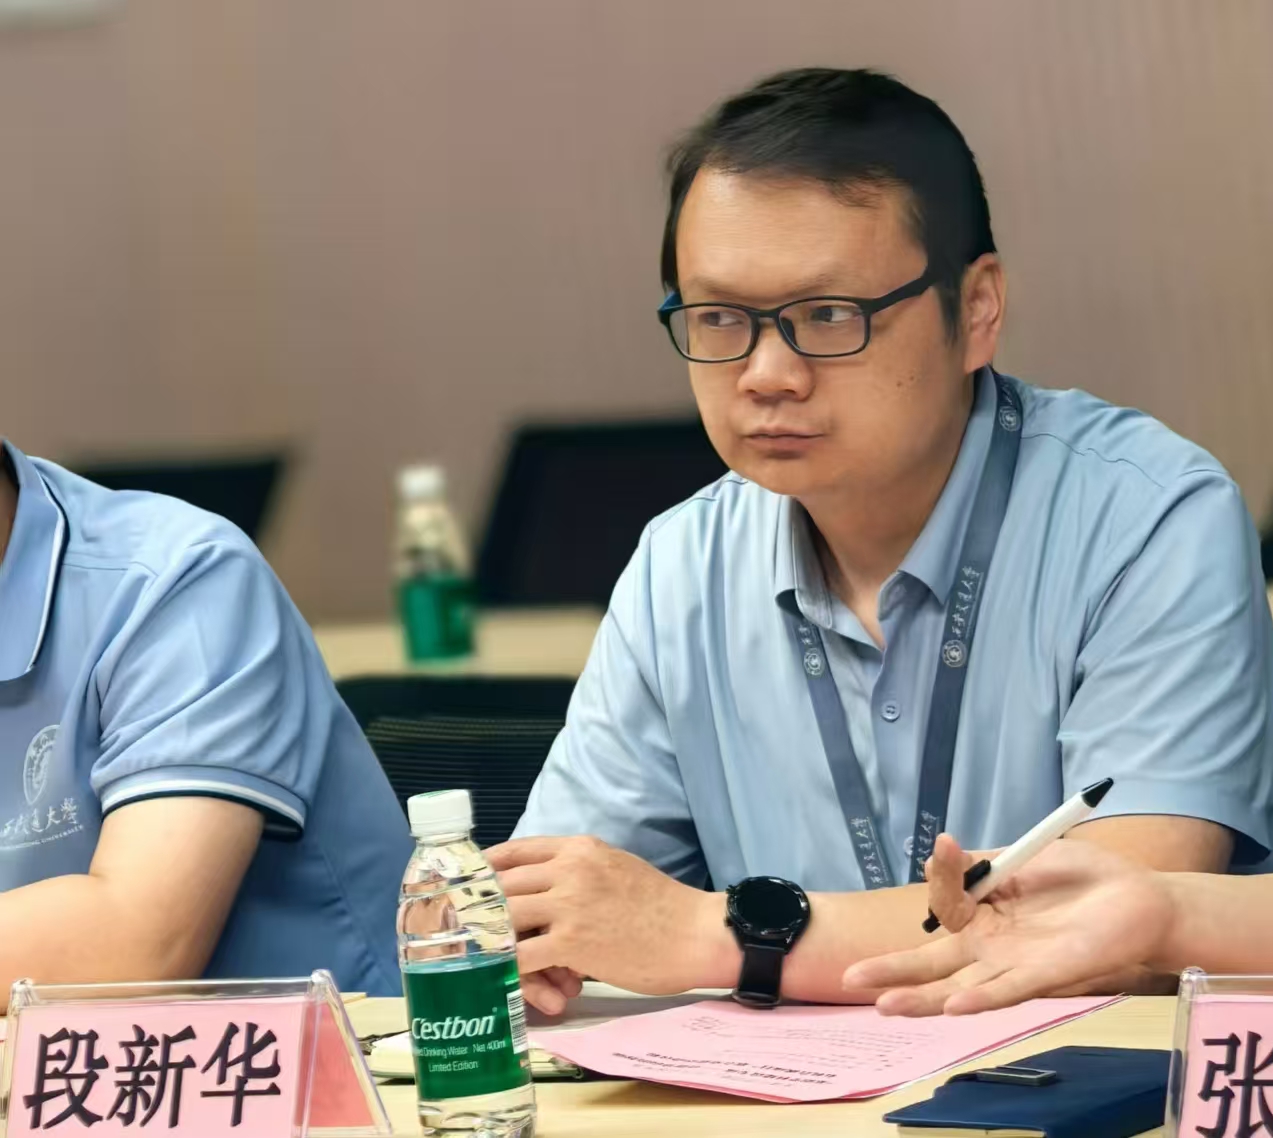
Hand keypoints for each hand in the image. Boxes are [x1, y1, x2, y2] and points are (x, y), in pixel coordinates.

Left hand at [486, 836, 731, 1013]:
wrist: (694, 933)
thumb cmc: (660, 906)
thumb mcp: (615, 868)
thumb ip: (577, 870)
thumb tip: (541, 887)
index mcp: (579, 849)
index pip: (515, 850)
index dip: (484, 869)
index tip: (466, 884)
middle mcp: (570, 869)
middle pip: (502, 883)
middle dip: (476, 906)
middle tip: (458, 926)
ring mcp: (570, 904)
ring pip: (504, 916)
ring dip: (488, 938)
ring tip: (472, 953)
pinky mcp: (573, 942)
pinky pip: (521, 953)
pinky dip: (504, 966)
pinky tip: (497, 976)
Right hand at [841, 833, 1177, 1014]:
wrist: (1140, 897)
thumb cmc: (1083, 877)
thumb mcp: (1025, 855)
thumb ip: (984, 861)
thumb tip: (943, 852)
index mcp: (985, 913)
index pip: (945, 903)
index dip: (942, 876)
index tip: (949, 846)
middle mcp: (993, 945)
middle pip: (933, 963)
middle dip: (893, 972)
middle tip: (853, 978)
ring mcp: (1016, 963)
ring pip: (959, 986)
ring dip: (923, 997)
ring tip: (886, 1004)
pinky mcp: (1048, 975)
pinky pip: (1008, 989)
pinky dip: (979, 997)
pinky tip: (953, 1005)